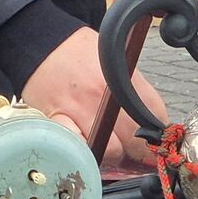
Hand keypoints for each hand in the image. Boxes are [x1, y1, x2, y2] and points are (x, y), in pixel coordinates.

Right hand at [21, 27, 166, 165]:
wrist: (40, 42)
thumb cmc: (80, 52)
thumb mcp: (116, 60)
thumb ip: (135, 89)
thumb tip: (152, 122)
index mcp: (123, 78)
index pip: (155, 117)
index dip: (157, 134)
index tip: (155, 142)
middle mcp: (104, 96)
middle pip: (136, 139)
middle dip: (139, 151)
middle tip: (133, 151)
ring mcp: (80, 110)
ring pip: (110, 151)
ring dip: (113, 156)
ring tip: (108, 147)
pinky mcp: (57, 122)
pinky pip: (79, 149)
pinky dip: (85, 154)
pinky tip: (86, 146)